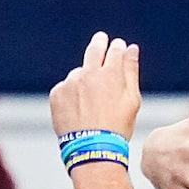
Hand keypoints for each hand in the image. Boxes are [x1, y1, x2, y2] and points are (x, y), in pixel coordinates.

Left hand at [47, 31, 142, 149]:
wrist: (91, 150)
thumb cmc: (117, 128)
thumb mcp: (132, 100)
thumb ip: (131, 71)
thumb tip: (131, 49)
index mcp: (110, 74)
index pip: (115, 50)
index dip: (118, 47)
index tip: (118, 45)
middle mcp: (88, 74)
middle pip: (94, 50)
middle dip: (99, 42)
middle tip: (101, 39)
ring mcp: (71, 83)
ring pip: (79, 74)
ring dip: (84, 80)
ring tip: (90, 102)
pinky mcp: (57, 94)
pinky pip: (65, 88)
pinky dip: (71, 94)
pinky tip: (78, 110)